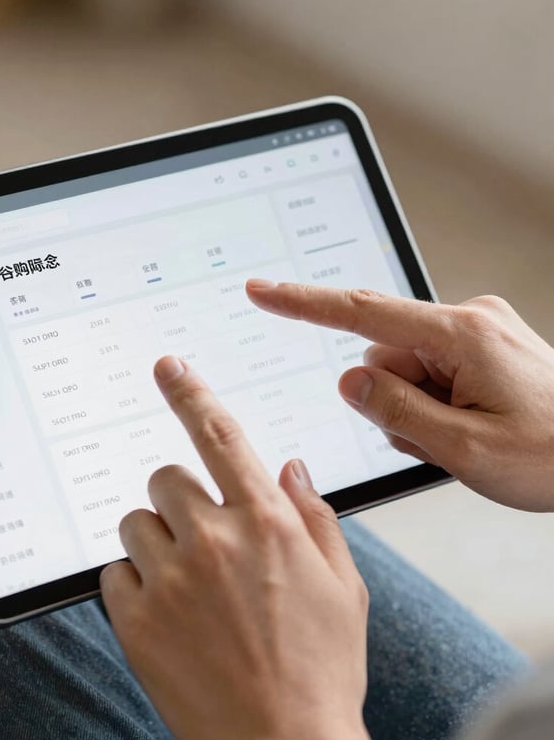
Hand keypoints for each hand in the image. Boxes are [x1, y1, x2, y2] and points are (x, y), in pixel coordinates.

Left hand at [101, 357, 372, 739]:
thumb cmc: (320, 667)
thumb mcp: (342, 585)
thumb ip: (313, 514)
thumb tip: (286, 465)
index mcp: (267, 523)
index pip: (219, 436)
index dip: (190, 393)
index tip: (168, 367)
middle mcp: (214, 540)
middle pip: (164, 477)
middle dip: (178, 498)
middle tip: (199, 536)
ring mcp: (169, 579)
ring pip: (134, 521)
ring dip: (155, 540)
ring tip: (186, 583)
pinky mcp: (134, 619)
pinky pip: (115, 571)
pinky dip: (136, 584)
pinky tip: (167, 614)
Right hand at [247, 280, 553, 511]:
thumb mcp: (466, 449)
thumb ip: (396, 412)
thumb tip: (349, 380)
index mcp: (462, 336)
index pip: (362, 313)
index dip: (303, 303)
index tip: (261, 290)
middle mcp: (467, 321)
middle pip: (383, 357)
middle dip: (393, 399)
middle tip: (437, 437)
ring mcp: (474, 332)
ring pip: (403, 370)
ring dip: (414, 407)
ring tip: (460, 435)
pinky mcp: (478, 346)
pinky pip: (427, 372)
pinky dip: (433, 403)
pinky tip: (467, 424)